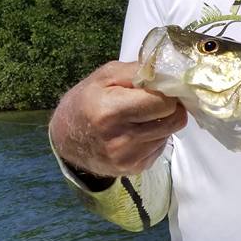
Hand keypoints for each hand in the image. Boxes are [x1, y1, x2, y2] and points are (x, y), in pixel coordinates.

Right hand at [49, 61, 186, 178]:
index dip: (168, 91)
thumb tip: (170, 73)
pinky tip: (137, 131)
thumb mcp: (106, 75)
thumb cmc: (86, 100)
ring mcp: (128, 158)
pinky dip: (155, 136)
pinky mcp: (134, 169)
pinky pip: (161, 147)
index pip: (165, 102)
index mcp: (111, 112)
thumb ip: (139, 71)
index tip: (162, 86)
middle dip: (171, 106)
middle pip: (174, 119)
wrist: (65, 139)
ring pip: (170, 133)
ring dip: (162, 121)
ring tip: (142, 116)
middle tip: (156, 99)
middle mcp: (121, 140)